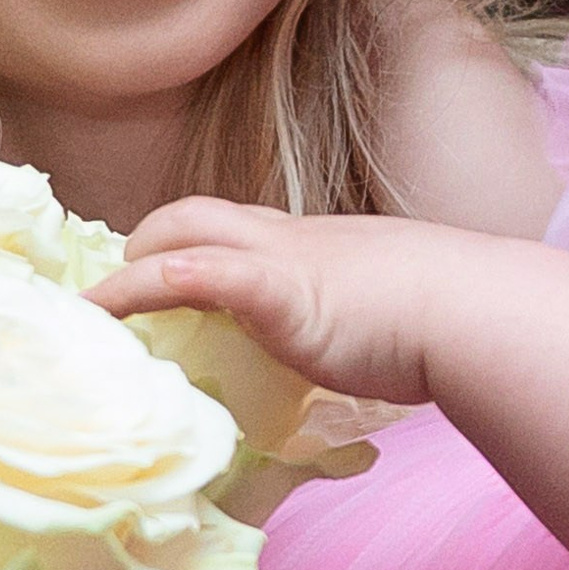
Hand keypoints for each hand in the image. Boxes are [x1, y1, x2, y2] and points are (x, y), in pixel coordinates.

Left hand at [93, 200, 462, 410]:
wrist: (471, 308)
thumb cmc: (445, 318)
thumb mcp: (388, 312)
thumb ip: (358, 323)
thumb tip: (359, 354)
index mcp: (314, 244)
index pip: (239, 228)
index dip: (196, 244)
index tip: (166, 272)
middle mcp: (289, 238)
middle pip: (197, 215)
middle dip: (149, 241)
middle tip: (118, 289)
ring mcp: (281, 260)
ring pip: (185, 235)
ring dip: (131, 268)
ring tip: (97, 308)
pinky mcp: (277, 290)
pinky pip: (196, 273)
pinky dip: (146, 284)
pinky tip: (111, 304)